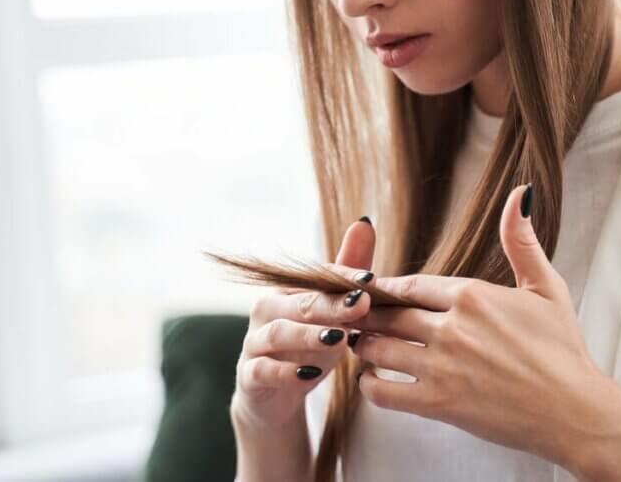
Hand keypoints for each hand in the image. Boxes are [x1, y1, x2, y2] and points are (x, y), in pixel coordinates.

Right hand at [230, 217, 375, 432]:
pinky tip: (310, 376)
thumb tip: (364, 222)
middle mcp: (266, 310)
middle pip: (300, 303)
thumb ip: (345, 276)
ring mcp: (254, 343)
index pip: (317, 278)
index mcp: (288, 291)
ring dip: (309, 336)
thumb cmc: (307, 348)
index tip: (372, 280)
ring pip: (278, 334)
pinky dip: (285, 373)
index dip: (344, 278)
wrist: (272, 397)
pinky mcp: (248, 376)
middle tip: (361, 304)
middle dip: (332, 304)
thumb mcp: (331, 314)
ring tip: (339, 339)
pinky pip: (263, 371)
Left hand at [345, 184, 610, 467]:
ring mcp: (442, 365)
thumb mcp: (546, 287)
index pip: (411, 284)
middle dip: (367, 315)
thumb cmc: (563, 351)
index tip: (369, 289)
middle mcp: (452, 326)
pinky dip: (370, 385)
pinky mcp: (438, 403)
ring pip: (379, 349)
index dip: (385, 288)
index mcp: (472, 295)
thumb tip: (521, 194)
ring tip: (360, 345)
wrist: (574, 410)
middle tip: (353, 316)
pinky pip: (384, 392)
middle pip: (388, 314)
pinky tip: (373, 380)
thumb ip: (521, 241)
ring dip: (365, 346)